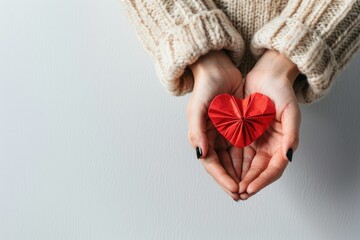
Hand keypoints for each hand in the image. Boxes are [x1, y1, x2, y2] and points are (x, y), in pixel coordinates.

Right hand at [187, 50, 242, 200]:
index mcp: (201, 136)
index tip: (234, 189)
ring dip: (240, 174)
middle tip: (242, 195)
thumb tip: (200, 155)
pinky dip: (247, 160)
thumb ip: (197, 131)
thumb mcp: (198, 108)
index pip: (211, 163)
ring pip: (232, 160)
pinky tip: (254, 169)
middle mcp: (212, 138)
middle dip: (231, 181)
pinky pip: (241, 148)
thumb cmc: (205, 87)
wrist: (218, 69)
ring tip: (250, 188)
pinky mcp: (236, 127)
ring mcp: (224, 133)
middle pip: (222, 165)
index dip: (221, 178)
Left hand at [239, 50, 300, 199]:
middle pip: (259, 170)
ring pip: (248, 164)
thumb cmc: (281, 91)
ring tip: (230, 188)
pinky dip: (234, 163)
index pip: (273, 168)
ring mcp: (257, 140)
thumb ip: (291, 134)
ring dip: (240, 177)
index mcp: (283, 142)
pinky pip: (239, 152)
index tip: (249, 189)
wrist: (267, 74)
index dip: (261, 180)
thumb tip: (289, 156)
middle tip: (237, 194)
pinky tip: (226, 171)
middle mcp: (270, 144)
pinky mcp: (245, 133)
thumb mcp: (290, 111)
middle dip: (248, 183)